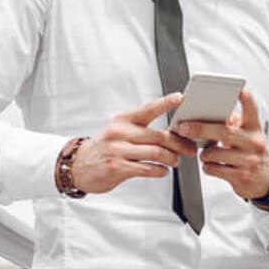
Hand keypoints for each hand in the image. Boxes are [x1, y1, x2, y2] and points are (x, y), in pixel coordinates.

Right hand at [70, 93, 191, 194]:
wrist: (78, 165)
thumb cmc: (104, 147)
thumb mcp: (118, 130)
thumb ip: (140, 128)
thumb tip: (171, 131)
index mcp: (123, 120)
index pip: (148, 108)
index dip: (166, 103)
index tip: (181, 98)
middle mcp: (120, 132)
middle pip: (159, 135)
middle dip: (180, 144)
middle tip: (190, 149)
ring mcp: (118, 150)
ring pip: (156, 152)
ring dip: (171, 158)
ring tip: (176, 161)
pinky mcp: (117, 167)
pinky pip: (147, 168)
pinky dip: (160, 170)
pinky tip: (163, 170)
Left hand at [173, 89, 268, 200]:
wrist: (265, 179)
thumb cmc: (250, 151)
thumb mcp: (248, 135)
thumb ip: (234, 123)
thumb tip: (207, 113)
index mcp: (254, 129)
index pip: (252, 110)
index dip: (246, 100)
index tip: (239, 90)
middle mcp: (254, 143)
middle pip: (224, 132)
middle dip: (201, 129)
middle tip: (183, 127)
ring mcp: (248, 160)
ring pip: (215, 153)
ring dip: (204, 153)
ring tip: (206, 153)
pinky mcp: (241, 176)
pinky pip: (214, 168)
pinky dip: (207, 166)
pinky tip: (211, 164)